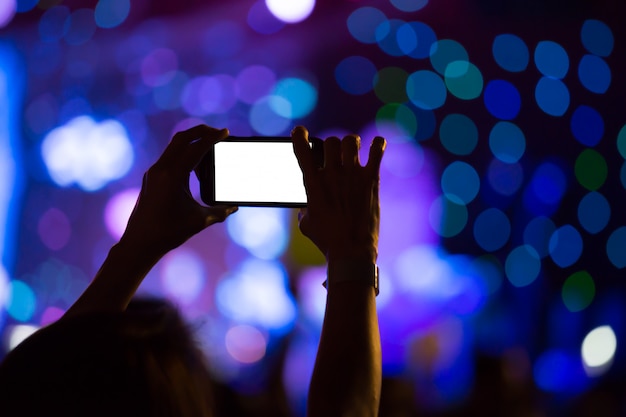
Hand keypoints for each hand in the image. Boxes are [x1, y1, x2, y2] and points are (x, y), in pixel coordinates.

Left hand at [120, 125, 237, 254]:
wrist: (139, 243)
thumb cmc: (168, 233)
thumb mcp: (199, 221)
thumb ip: (220, 212)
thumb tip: (234, 207)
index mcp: (172, 176)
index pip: (195, 149)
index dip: (212, 138)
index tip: (225, 133)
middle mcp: (160, 169)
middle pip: (182, 139)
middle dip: (201, 132)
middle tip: (218, 133)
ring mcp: (154, 172)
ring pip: (174, 146)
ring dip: (191, 142)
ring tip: (209, 147)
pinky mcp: (151, 178)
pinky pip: (169, 157)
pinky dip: (183, 154)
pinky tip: (195, 164)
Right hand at [291, 126, 385, 262]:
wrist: (351, 251)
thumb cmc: (326, 240)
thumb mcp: (306, 223)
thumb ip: (305, 207)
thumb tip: (308, 205)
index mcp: (313, 183)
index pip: (302, 150)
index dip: (299, 137)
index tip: (300, 132)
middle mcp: (332, 174)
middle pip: (331, 142)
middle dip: (331, 146)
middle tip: (335, 156)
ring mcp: (353, 175)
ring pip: (351, 141)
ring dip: (350, 144)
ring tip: (352, 152)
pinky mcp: (371, 180)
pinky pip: (377, 151)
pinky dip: (377, 145)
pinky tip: (376, 147)